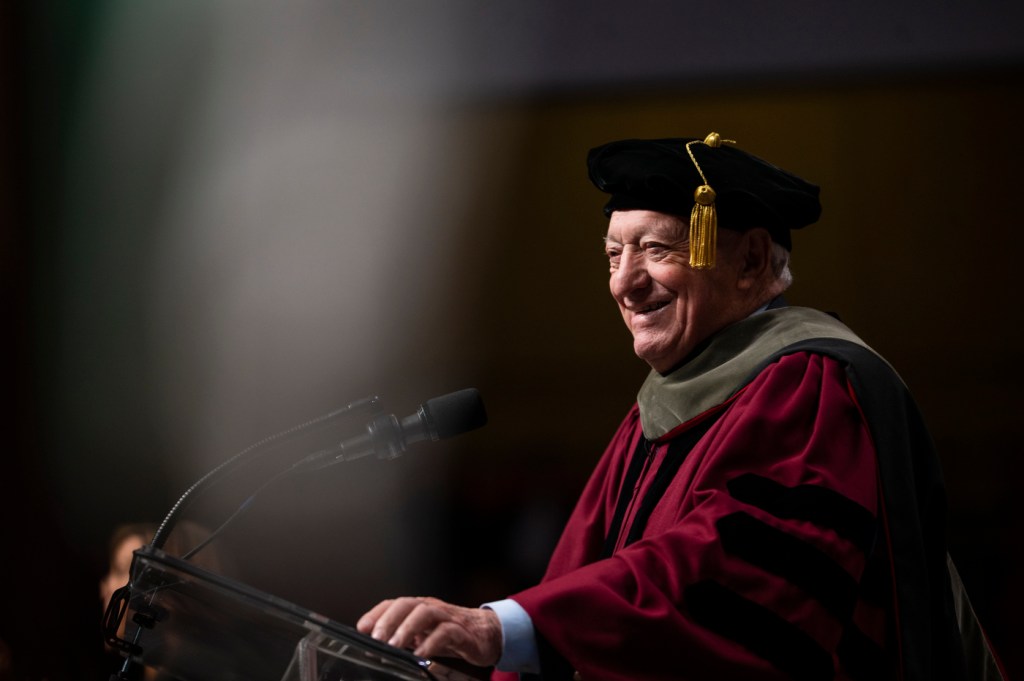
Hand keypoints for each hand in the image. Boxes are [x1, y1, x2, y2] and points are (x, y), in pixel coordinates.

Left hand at [356, 596, 501, 666]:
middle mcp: (432, 609)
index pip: (394, 604)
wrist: (487, 634)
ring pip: (425, 613)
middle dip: (388, 620)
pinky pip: (446, 632)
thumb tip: (376, 648)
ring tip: (394, 645)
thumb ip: (403, 637)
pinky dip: (431, 642)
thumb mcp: (423, 635)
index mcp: (420, 608)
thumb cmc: (452, 633)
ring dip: (407, 627)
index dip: (377, 613)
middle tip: (376, 638)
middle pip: (407, 604)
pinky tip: (421, 654)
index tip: (362, 628)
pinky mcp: (462, 632)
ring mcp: (447, 618)